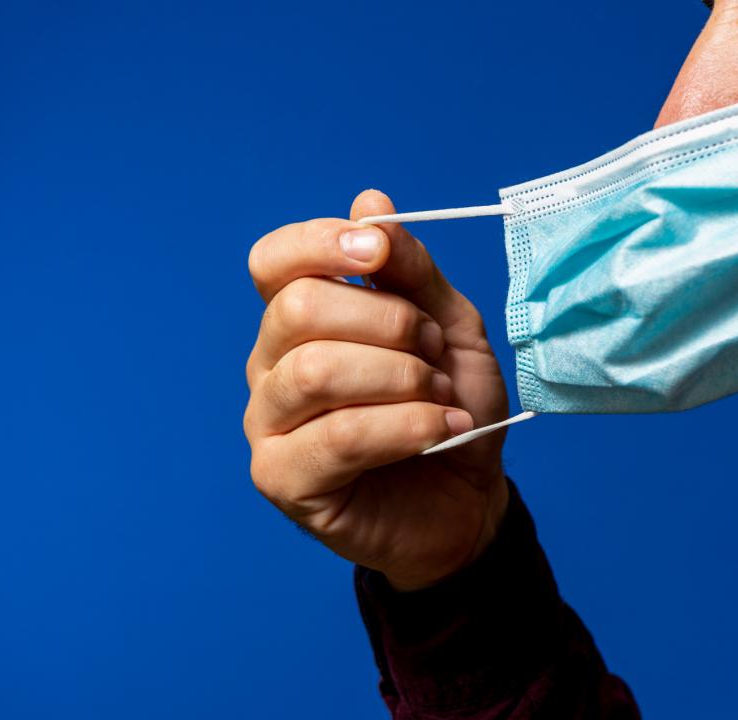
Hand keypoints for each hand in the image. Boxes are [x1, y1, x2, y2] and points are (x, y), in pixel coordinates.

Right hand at [244, 190, 510, 589]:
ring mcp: (268, 424)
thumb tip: (370, 203)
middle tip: (435, 353)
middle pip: (297, 309)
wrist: (469, 499)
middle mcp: (270, 365)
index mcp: (301, 319)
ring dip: (401, 377)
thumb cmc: (449, 406)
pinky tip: (443, 430)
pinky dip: (405, 426)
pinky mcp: (282, 478)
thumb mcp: (449, 325)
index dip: (322, 243)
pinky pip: (339, 436)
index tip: (378, 254)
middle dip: (388, 323)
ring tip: (442, 396)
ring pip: (315, 371)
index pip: (274, 261)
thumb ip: (410, 270)